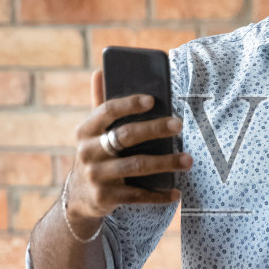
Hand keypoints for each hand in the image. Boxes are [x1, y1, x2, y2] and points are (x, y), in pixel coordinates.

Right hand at [63, 70, 190, 235]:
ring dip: (165, 163)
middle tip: (179, 125)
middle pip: (125, 136)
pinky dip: (158, 195)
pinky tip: (176, 192)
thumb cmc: (96, 154)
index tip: (152, 100)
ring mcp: (96, 176)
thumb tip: (99, 71)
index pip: (107, 111)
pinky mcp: (105, 198)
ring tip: (188, 160)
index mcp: (85, 130)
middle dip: (154, 129)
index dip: (129, 104)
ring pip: (136, 166)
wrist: (80, 198)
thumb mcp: (92, 132)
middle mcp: (88, 152)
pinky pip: (137, 195)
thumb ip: (99, 104)